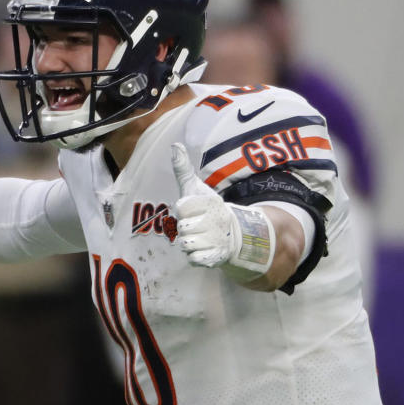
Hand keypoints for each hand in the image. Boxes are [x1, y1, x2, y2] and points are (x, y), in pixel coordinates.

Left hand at [171, 142, 237, 267]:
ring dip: (187, 241)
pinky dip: (193, 255)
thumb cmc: (205, 209)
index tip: (193, 209)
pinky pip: (193, 259)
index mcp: (213, 202)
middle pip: (182, 227)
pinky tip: (202, 248)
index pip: (182, 207)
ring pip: (185, 243)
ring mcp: (218, 239)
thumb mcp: (194, 188)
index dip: (183, 209)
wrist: (229, 235)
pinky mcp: (216, 257)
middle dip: (184, 227)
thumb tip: (174, 145)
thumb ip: (182, 169)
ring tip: (199, 236)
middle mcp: (218, 220)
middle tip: (196, 225)